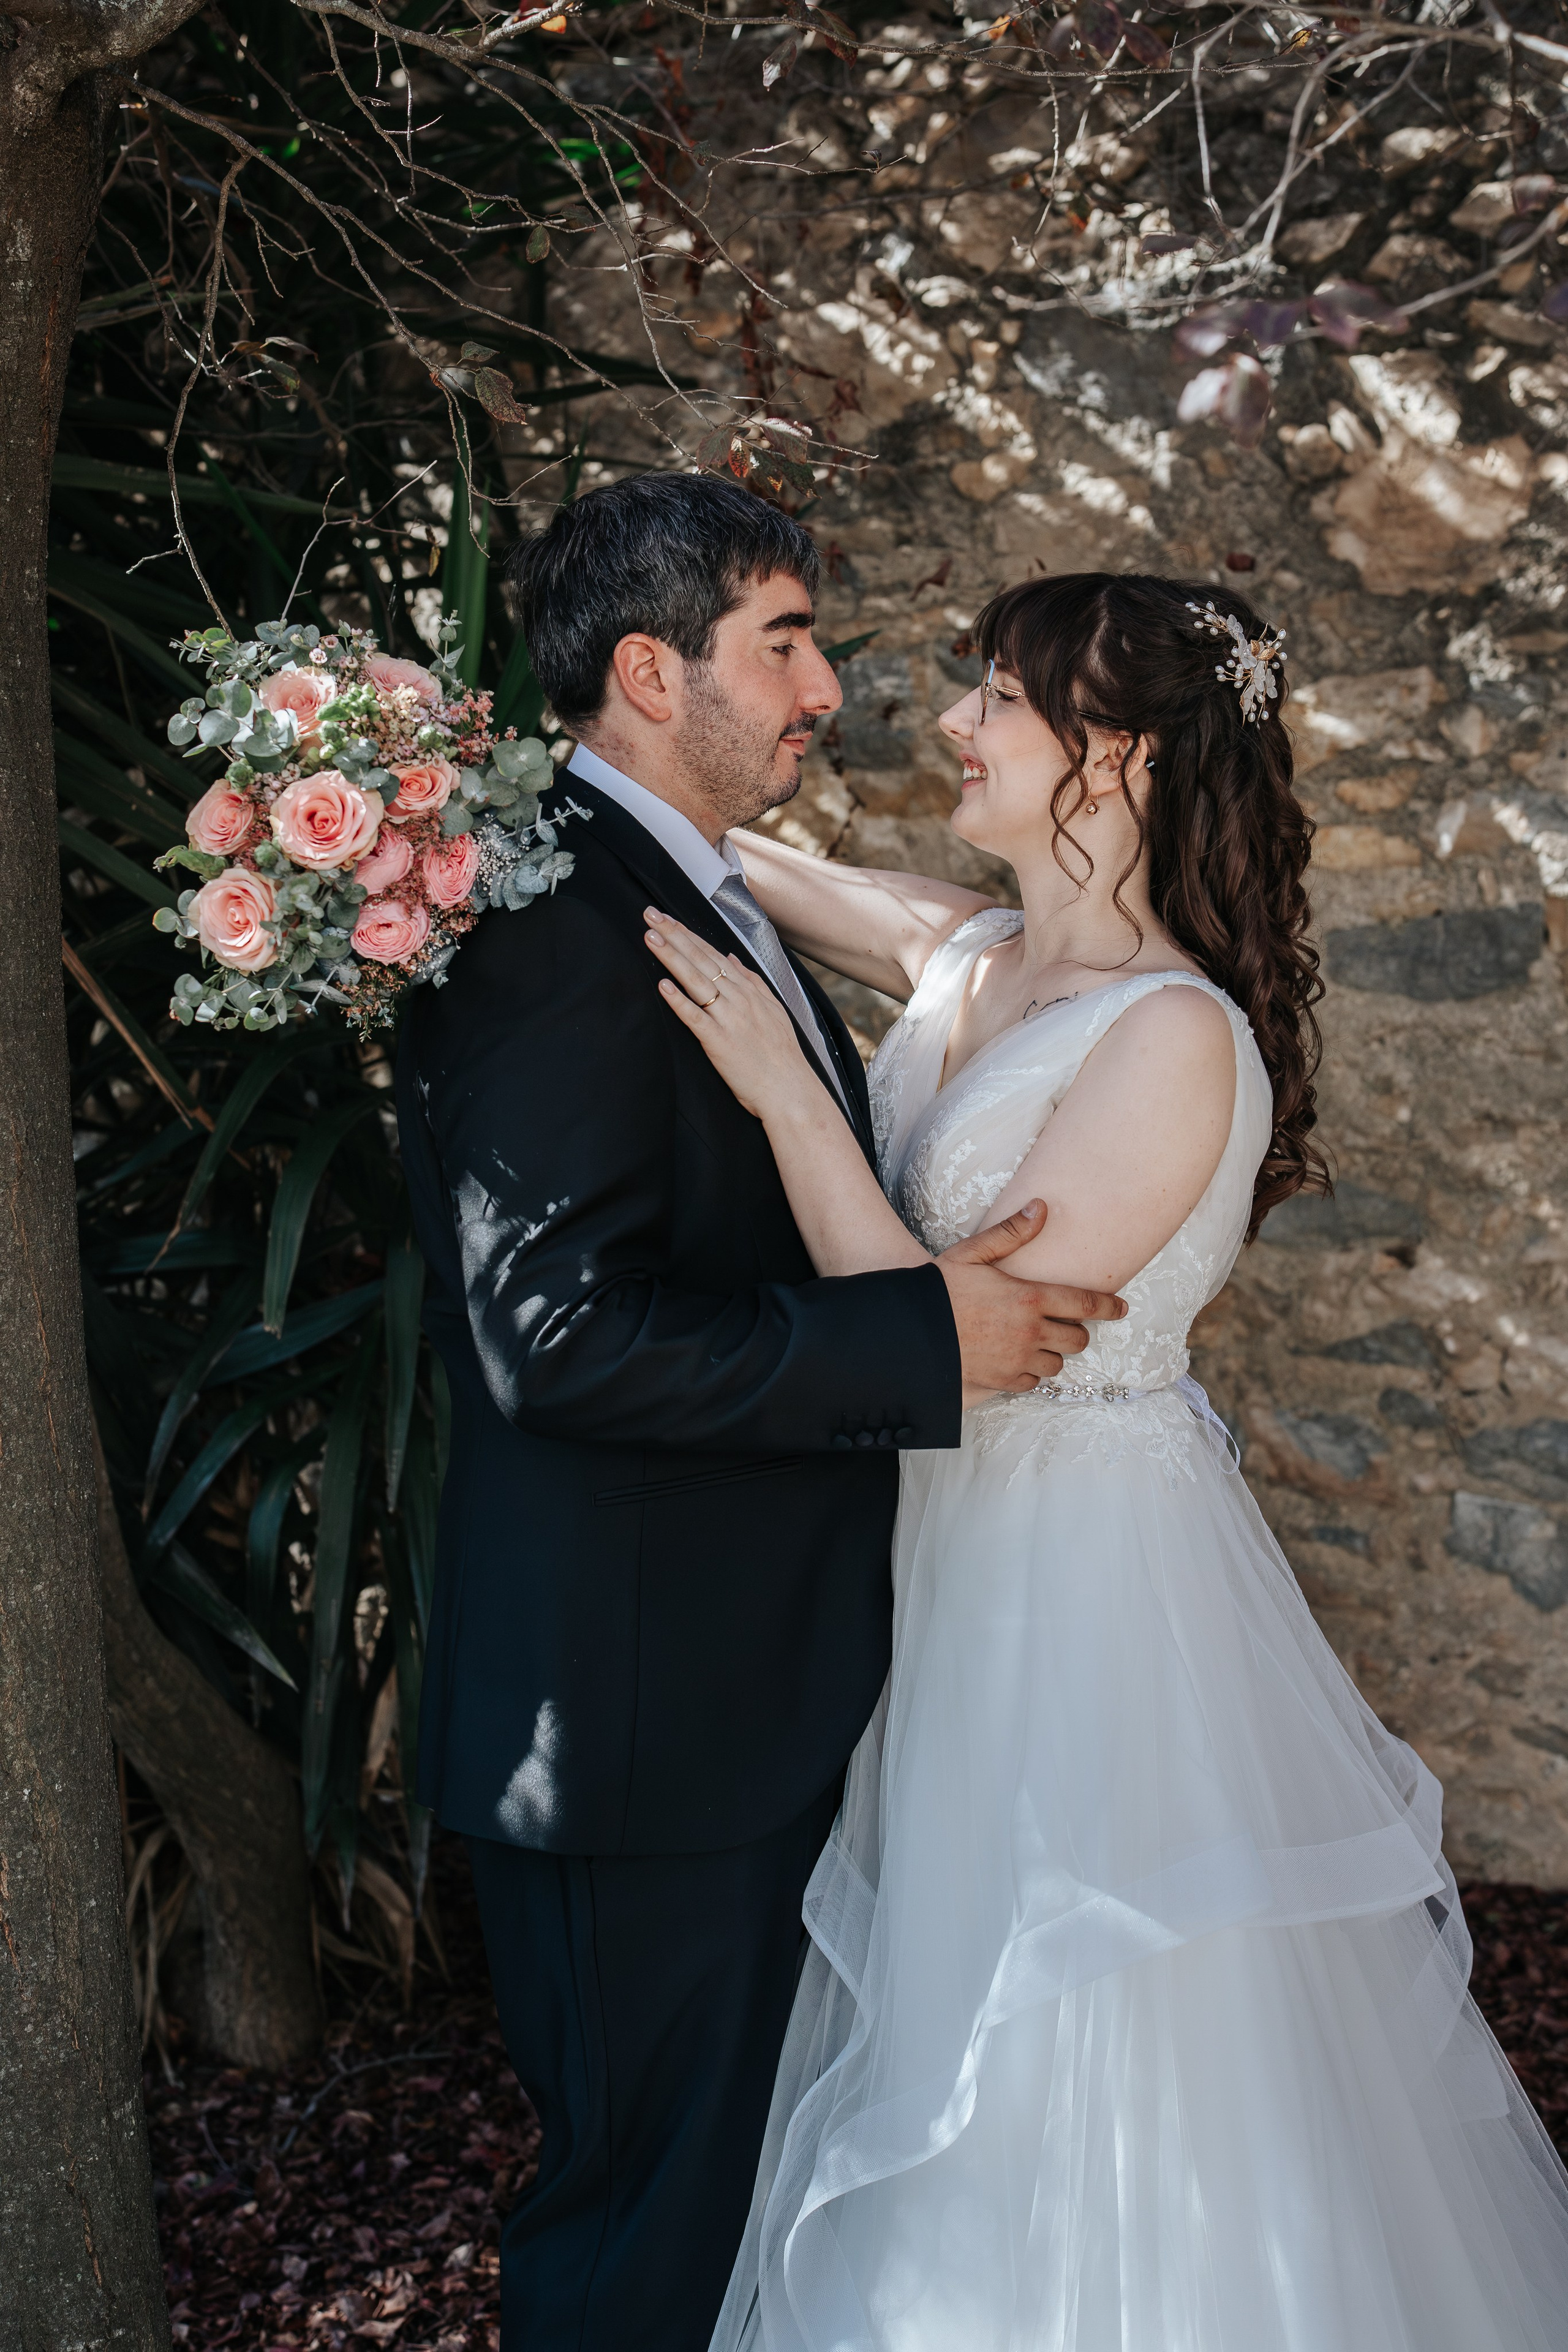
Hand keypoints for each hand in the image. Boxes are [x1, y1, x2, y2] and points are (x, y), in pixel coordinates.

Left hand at [645, 908, 819, 1119]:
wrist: (790, 1090)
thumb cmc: (781, 1056)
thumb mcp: (773, 1010)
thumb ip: (751, 981)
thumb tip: (731, 957)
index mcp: (749, 992)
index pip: (713, 955)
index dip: (688, 935)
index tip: (667, 918)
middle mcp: (738, 1000)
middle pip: (701, 960)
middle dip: (674, 935)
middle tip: (651, 915)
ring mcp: (729, 1019)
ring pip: (696, 981)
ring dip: (672, 957)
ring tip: (651, 937)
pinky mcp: (719, 1042)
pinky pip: (695, 1018)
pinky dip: (679, 1001)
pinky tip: (662, 985)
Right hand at [937, 1201, 1126, 1404]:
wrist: (909, 1331)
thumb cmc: (939, 1288)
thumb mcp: (973, 1252)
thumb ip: (1012, 1232)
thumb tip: (1041, 1207)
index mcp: (1029, 1297)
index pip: (1085, 1303)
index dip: (1109, 1307)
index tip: (1122, 1308)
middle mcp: (1030, 1331)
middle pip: (1077, 1339)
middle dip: (1076, 1332)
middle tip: (1064, 1324)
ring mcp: (1017, 1359)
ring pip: (1057, 1364)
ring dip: (1053, 1354)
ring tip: (1037, 1342)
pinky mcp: (1002, 1380)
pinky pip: (1032, 1382)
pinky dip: (1030, 1373)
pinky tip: (1017, 1360)